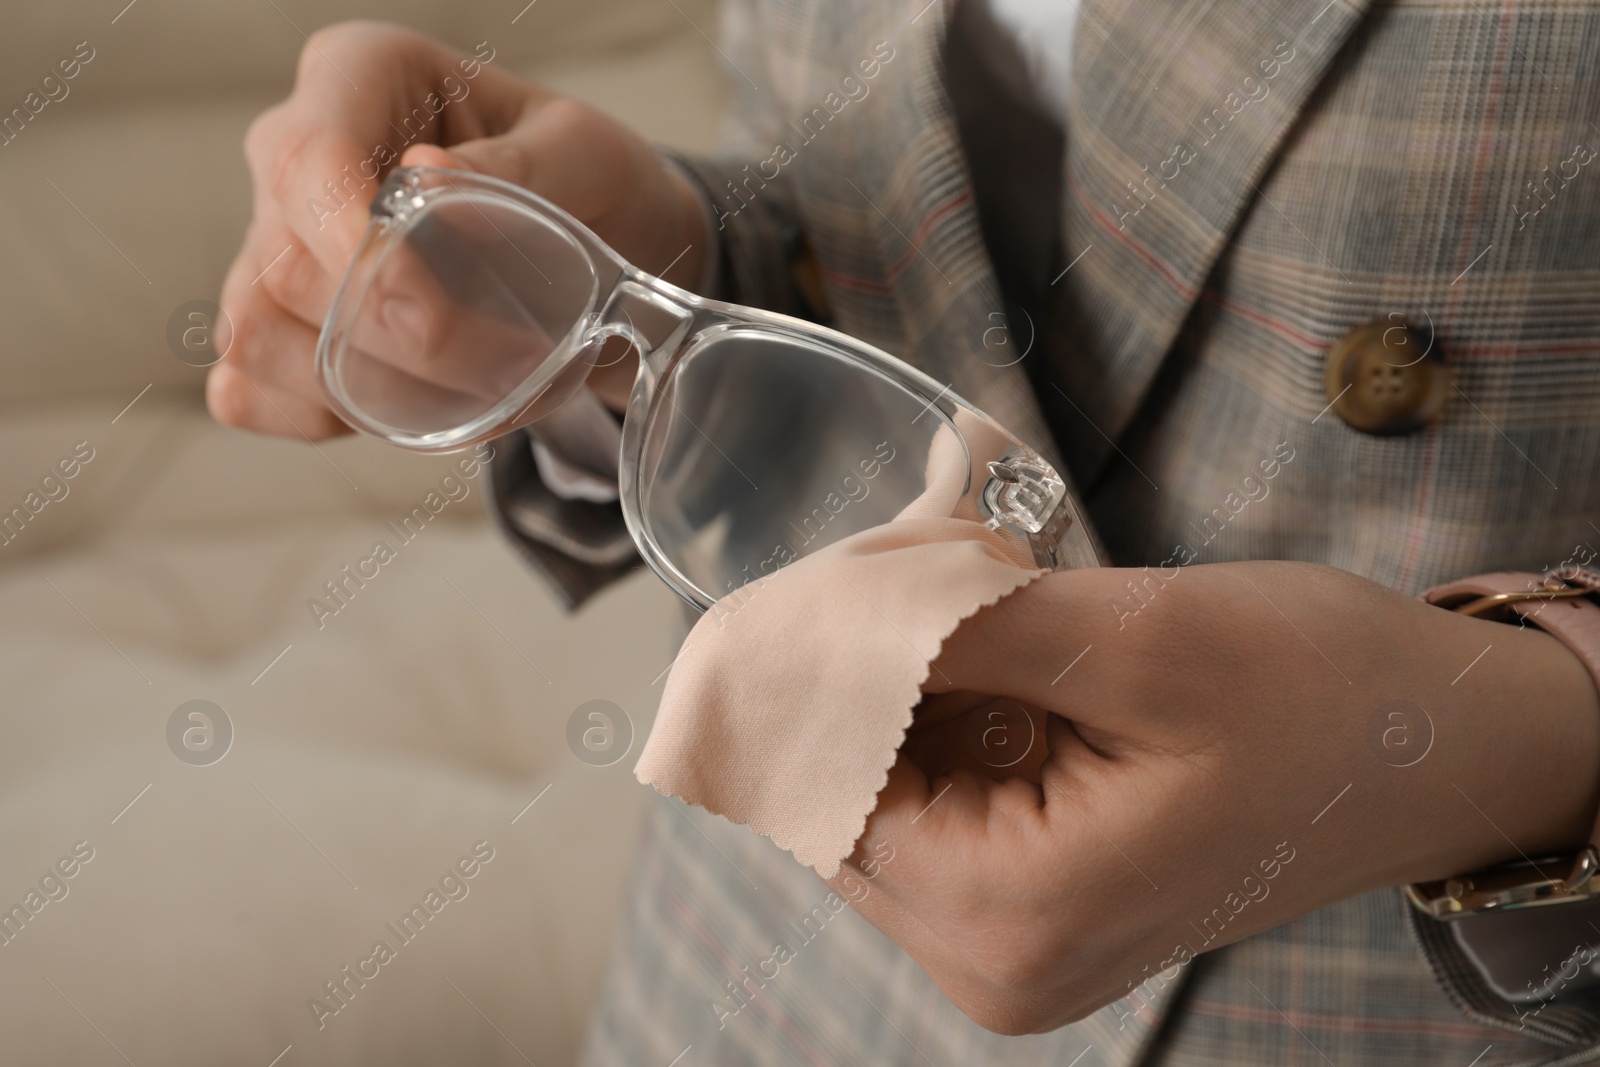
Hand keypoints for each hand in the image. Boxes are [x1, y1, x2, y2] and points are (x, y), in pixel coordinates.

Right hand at [209, 21, 708, 437]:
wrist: (596, 245)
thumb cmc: (583, 183)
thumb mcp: (586, 155)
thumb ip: (518, 167)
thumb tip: (429, 176)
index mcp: (357, 78)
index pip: (306, 159)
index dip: (352, 245)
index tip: (431, 305)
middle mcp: (290, 157)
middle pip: (285, 269)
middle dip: (398, 339)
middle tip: (509, 361)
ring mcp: (266, 243)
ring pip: (255, 336)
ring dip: (368, 390)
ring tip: (477, 393)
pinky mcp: (269, 325)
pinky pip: (249, 391)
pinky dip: (329, 419)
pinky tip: (411, 408)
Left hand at [830, 560, 1599, 1033]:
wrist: (1433, 748)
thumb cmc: (1319, 695)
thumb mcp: (1135, 638)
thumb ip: (954, 631)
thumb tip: (814, 610)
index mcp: (1012, 921)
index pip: (820, 788)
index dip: (820, 666)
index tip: (861, 564)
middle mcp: (994, 960)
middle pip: (841, 793)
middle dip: (867, 664)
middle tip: (933, 556)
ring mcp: (1012, 943)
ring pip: (880, 787)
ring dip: (908, 678)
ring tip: (983, 592)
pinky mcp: (1034, 905)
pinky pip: (935, 798)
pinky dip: (945, 709)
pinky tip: (1004, 645)